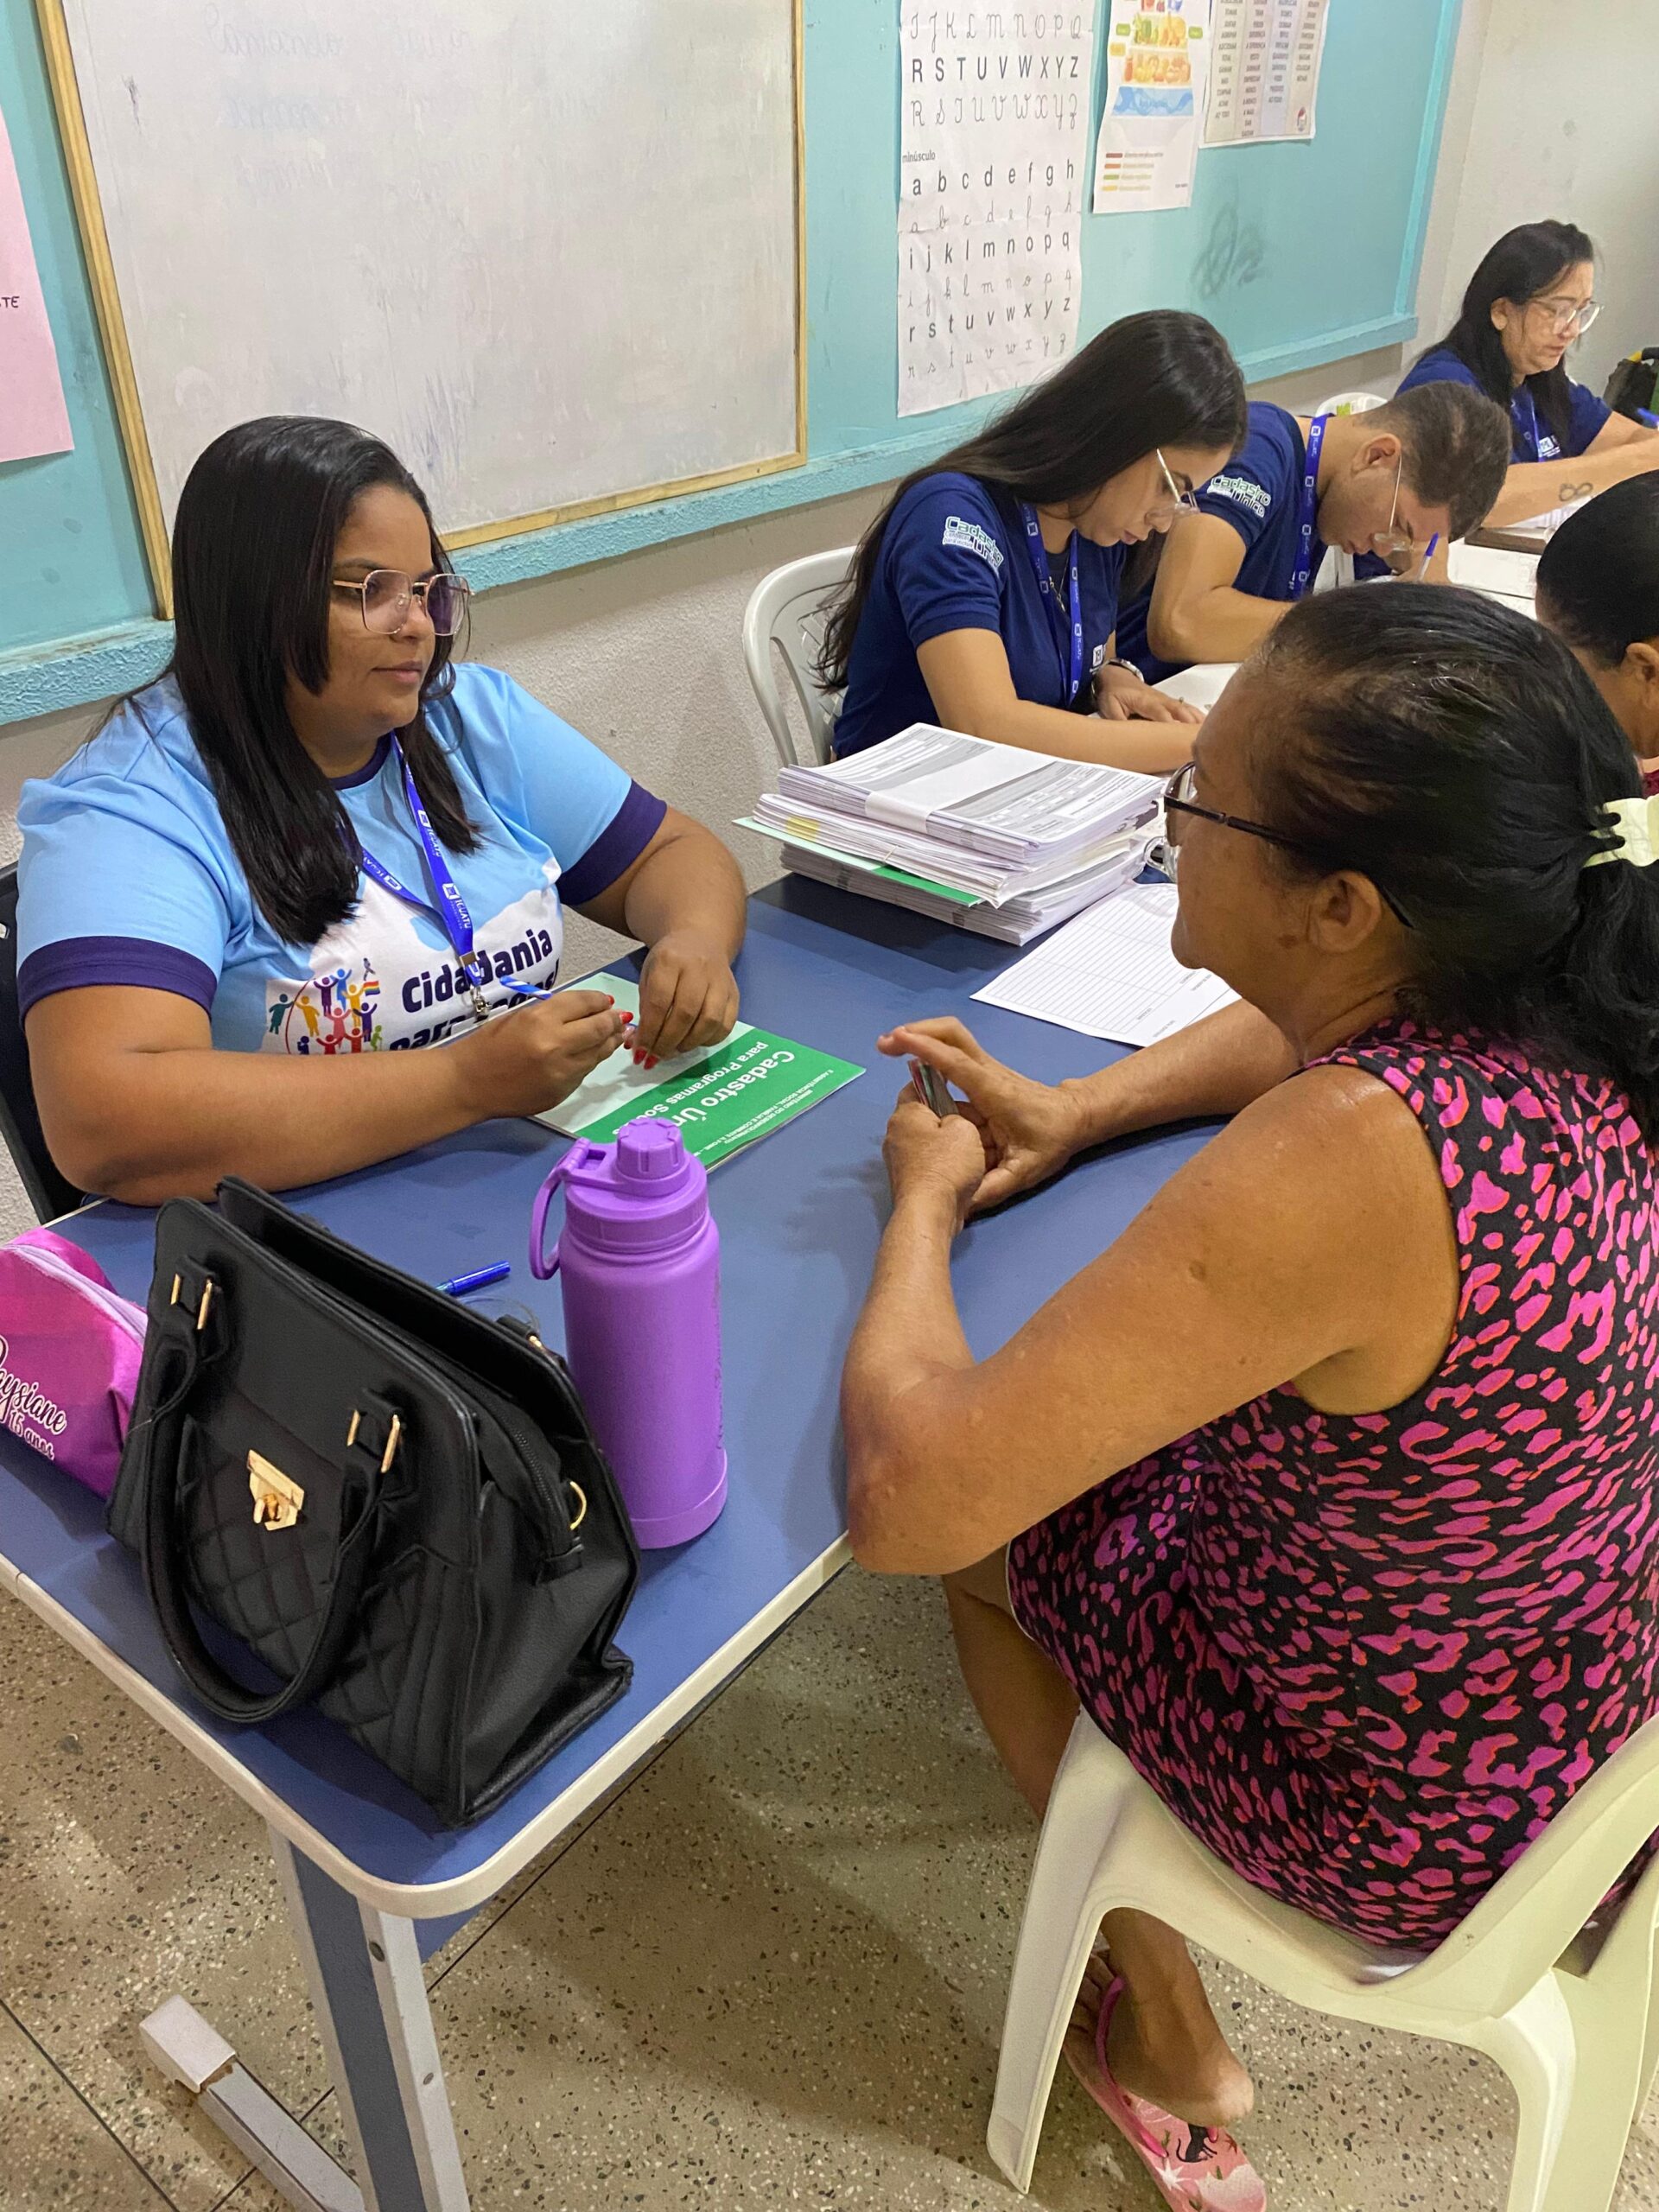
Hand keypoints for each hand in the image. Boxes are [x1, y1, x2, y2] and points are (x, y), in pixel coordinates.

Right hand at [453, 989, 625, 1118]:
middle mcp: (556, 1046)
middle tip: (618, 1017)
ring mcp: (562, 1073)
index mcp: (541, 1020)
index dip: (599, 1000)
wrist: (468, 1084)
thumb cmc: (488, 1045)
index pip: (584, 1003)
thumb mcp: (520, 1017)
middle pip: (600, 1028)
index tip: (605, 1001)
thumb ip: (554, 1013)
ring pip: (599, 1053)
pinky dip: (591, 1060)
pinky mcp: (563, 1092)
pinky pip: (585, 1072)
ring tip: (615, 1033)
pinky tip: (592, 1053)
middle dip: (613, 1020)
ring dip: (610, 1041)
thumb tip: (589, 1009)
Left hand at [634, 932, 740, 1062]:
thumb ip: (646, 1007)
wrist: (700, 939)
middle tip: (657, 1056)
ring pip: (709, 1021)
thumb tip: (642, 1044)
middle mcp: (698, 968)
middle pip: (685, 1014)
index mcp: (670, 960)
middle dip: (668, 1041)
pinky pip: (726, 1024)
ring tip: (675, 1049)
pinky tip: (695, 1041)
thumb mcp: (649, 974)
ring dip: (690, 1043)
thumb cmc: (669, 961)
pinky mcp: (735, 993)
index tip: (641, 1050)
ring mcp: (720, 981)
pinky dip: (709, 1040)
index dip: (650, 1031)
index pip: (659, 1002)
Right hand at [878, 1017, 1090, 1210]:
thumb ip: (991, 1188)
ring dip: (921, 1037)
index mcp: (993, 1092)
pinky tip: (912, 1066)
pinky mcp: (983, 1072)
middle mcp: (987, 1072)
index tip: (898, 1042)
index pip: (956, 1063)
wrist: (1073, 1117)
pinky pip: (954, 1053)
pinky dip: (930, 1050)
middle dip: (919, 1031)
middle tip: (885, 1043)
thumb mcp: (1024, 1171)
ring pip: (952, 1039)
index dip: (926, 1050)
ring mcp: (986, 1069)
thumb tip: (957, 1206)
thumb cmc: (1051, 1140)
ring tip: (889, 1049)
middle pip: (953, 1034)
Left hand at [882, 1090, 987, 1232]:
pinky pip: (928, 1161)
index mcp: (905, 1114)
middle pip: (925, 1116)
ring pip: (928, 1141)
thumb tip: (951, 1120)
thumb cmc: (947, 1165)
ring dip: (949, 1142)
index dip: (937, 1083)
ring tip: (977, 1147)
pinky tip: (964, 1168)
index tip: (958, 1088)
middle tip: (976, 1123)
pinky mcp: (907, 1180)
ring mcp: (898, 1160)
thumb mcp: (964, 1129)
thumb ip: (958, 1115)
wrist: (930, 1212)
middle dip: (950, 1117)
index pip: (915, 1086)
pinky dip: (944, 1162)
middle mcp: (895, 1134)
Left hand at [1096, 663, 1201, 725]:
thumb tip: (1126, 736)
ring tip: (1210, 731)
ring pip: (1185, 709)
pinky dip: (1197, 716)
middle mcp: (1159, 698)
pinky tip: (1206, 724)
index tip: (1176, 734)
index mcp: (1143, 700)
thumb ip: (1118, 722)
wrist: (1116, 677)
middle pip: (1178, 710)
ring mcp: (1166, 699)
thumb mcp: (1109, 708)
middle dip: (1189, 722)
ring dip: (1197, 719)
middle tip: (1200, 735)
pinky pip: (1186, 708)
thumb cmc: (1113, 693)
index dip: (1168, 722)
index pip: (1159, 712)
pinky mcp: (1169, 702)